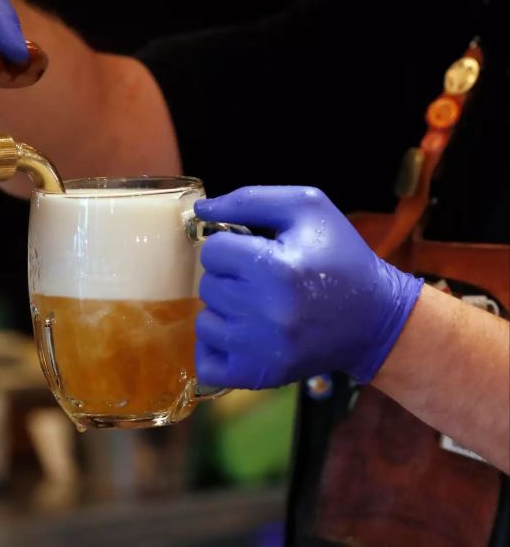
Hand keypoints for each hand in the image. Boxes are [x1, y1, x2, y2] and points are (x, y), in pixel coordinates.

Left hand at [193, 186, 422, 388]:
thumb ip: (249, 200)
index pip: (214, 250)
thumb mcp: (307, 208)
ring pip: (205, 321)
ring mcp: (261, 349)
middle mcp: (266, 311)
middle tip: (263, 280)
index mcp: (278, 267)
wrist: (376, 320)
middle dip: (230, 278)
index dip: (233, 246)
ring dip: (225, 312)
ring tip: (259, 307)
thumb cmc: (340, 256)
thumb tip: (200, 210)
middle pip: (208, 285)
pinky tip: (245, 335)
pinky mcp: (259, 375)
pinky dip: (219, 347)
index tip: (258, 252)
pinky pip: (206, 361)